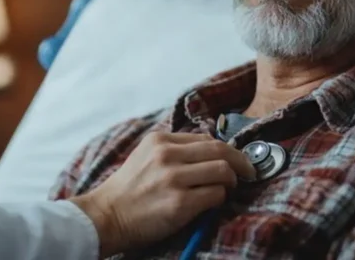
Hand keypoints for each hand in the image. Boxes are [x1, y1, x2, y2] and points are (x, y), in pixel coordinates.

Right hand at [69, 131, 254, 257]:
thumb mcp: (146, 156)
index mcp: (161, 140)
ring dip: (231, 181)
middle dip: (240, 161)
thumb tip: (212, 152)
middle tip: (248, 172)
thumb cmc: (129, 189)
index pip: (207, 138)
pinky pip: (216, 195)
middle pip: (220, 150)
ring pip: (223, 170)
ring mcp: (174, 179)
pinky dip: (220, 198)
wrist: (106, 216)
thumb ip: (174, 150)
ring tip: (228, 189)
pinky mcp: (179, 203)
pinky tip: (212, 203)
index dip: (226, 149)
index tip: (234, 159)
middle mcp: (168, 155)